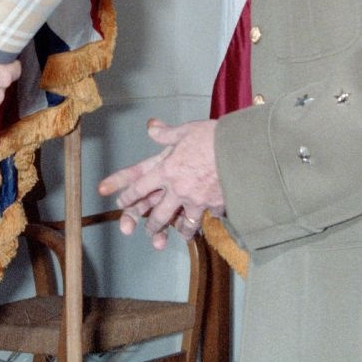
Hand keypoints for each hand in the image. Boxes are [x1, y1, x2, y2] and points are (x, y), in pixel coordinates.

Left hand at [97, 119, 223, 249]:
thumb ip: (166, 133)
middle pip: (159, 214)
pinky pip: (210, 217)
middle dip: (152, 225)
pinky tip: (211, 221)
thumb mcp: (185, 131)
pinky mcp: (215, 205)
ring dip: (181, 231)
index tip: (121, 203)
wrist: (239, 149)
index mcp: (166, 170)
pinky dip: (210, 219)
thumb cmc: (211, 137)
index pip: (140, 186)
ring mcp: (196, 201)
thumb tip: (151, 126)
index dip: (128, 196)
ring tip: (181, 235)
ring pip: (184, 224)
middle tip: (148, 230)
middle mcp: (178, 189)